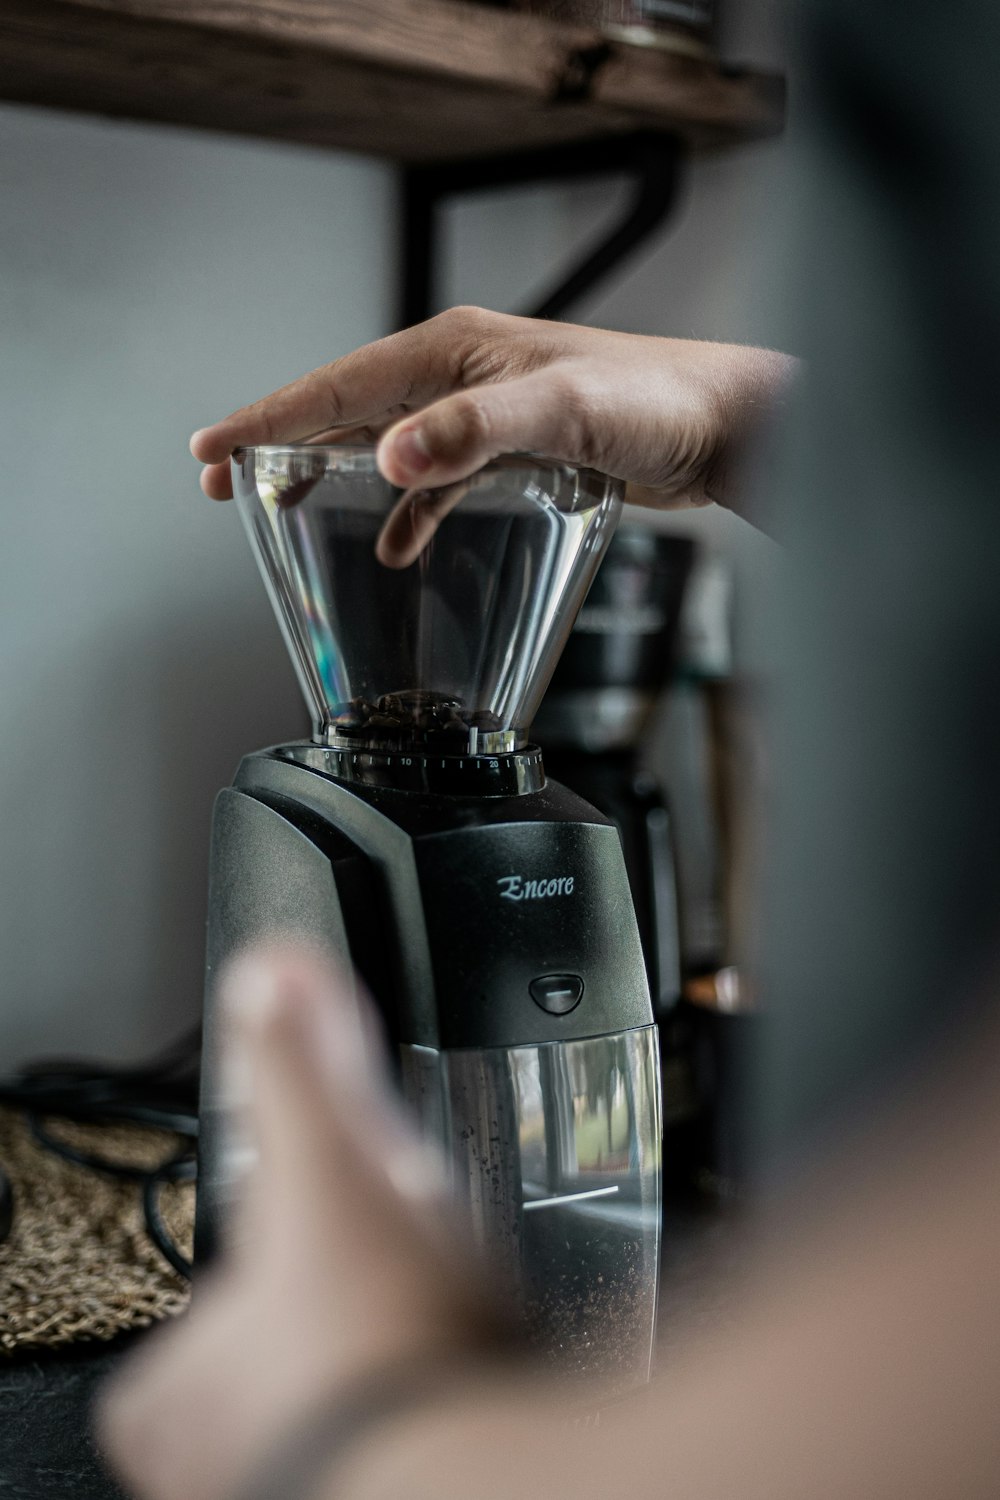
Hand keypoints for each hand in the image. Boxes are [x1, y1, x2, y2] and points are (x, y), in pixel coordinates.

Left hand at [98, 949, 500, 1499]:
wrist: (480, 1476)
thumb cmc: (386, 1350)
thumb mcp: (333, 1175)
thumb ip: (299, 1074)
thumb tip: (270, 971)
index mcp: (173, 1394)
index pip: (205, 1317)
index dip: (269, 1277)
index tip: (318, 1261)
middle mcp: (218, 1469)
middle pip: (277, 1370)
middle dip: (335, 1331)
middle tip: (396, 1297)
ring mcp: (296, 1494)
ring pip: (334, 1415)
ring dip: (381, 1377)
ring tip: (441, 1342)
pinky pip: (394, 1450)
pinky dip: (422, 1419)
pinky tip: (467, 1389)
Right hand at [190, 307, 794, 514]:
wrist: (731, 425)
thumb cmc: (663, 399)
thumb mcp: (564, 411)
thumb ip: (476, 432)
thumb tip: (394, 459)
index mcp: (457, 351)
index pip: (340, 383)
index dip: (270, 417)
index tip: (210, 448)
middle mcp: (465, 374)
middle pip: (351, 408)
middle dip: (283, 442)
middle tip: (221, 480)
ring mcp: (491, 412)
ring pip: (391, 444)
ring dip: (338, 476)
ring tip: (284, 507)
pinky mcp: (522, 449)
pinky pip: (445, 480)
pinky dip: (414, 510)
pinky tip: (401, 544)